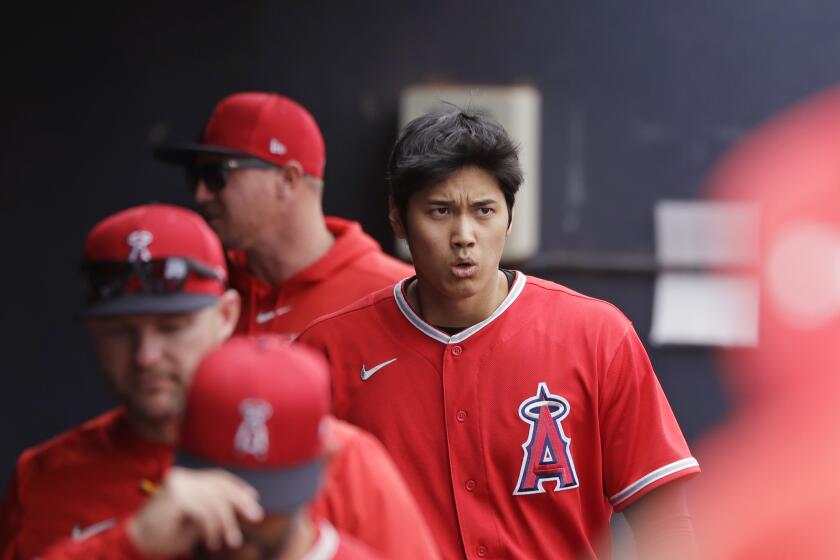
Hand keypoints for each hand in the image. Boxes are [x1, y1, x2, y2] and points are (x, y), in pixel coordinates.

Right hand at [128, 467, 263, 556]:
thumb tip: (246, 505)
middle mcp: (182, 477)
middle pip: (220, 486)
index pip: (217, 478)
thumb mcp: (198, 520)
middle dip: (241, 501)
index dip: (237, 486)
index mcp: (186, 478)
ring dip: (227, 523)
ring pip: (216, 501)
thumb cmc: (166, 534)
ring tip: (231, 541)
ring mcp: (178, 485)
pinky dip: (214, 529)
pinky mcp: (176, 498)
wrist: (137, 543)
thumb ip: (216, 509)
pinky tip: (213, 542)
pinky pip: (205, 513)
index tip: (254, 498)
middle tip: (256, 516)